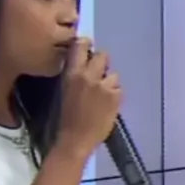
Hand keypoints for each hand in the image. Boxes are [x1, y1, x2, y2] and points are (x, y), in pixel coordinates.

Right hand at [57, 37, 121, 157]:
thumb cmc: (66, 117)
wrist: (75, 140)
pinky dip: (115, 96)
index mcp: (72, 73)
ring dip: (109, 83)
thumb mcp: (65, 89)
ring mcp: (103, 85)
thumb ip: (76, 74)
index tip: (87, 49)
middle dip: (102, 65)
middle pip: (103, 56)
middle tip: (98, 77)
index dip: (86, 45)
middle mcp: (88, 75)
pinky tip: (108, 106)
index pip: (81, 45)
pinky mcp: (115, 96)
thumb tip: (86, 64)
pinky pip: (119, 89)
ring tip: (103, 97)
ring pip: (113, 74)